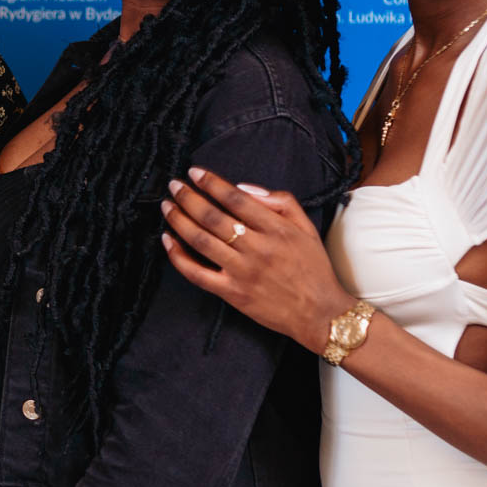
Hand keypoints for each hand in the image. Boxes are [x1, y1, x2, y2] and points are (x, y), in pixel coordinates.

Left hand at [161, 167, 352, 351]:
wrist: (319, 313)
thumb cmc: (313, 269)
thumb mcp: (306, 228)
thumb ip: (281, 202)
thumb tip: (245, 188)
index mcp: (276, 229)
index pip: (236, 198)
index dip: (211, 183)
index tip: (195, 173)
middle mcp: (257, 248)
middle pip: (213, 216)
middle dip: (189, 197)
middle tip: (174, 185)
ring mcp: (242, 272)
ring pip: (201, 240)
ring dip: (179, 220)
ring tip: (167, 206)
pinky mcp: (232, 293)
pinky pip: (197, 273)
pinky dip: (179, 257)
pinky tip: (168, 241)